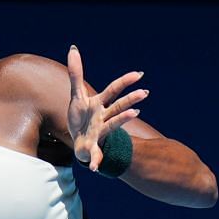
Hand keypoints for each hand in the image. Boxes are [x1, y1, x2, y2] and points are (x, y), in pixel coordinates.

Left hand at [66, 44, 146, 172]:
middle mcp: (104, 117)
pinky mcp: (92, 148)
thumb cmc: (81, 117)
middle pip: (118, 107)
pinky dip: (95, 162)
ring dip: (122, 120)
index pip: (114, 90)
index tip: (139, 74)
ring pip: (112, 126)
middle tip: (145, 93)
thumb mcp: (76, 95)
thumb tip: (73, 49)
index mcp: (100, 104)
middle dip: (130, 100)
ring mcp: (99, 133)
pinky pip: (95, 156)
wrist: (80, 141)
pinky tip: (94, 169)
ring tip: (134, 114)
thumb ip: (75, 74)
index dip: (125, 81)